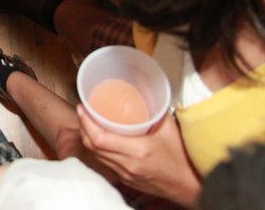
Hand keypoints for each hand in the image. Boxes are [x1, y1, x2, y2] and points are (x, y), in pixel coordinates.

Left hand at [77, 105, 201, 206]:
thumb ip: (156, 108)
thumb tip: (145, 86)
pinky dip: (97, 149)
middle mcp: (128, 164)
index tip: (83, 108)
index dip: (86, 123)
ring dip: (88, 138)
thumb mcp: (170, 129)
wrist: (191, 187)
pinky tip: (99, 138)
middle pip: (92, 146)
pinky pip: (104, 162)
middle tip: (83, 111)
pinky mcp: (125, 179)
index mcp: (138, 151)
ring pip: (96, 155)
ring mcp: (125, 174)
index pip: (99, 139)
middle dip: (83, 126)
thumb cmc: (184, 158)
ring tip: (87, 121)